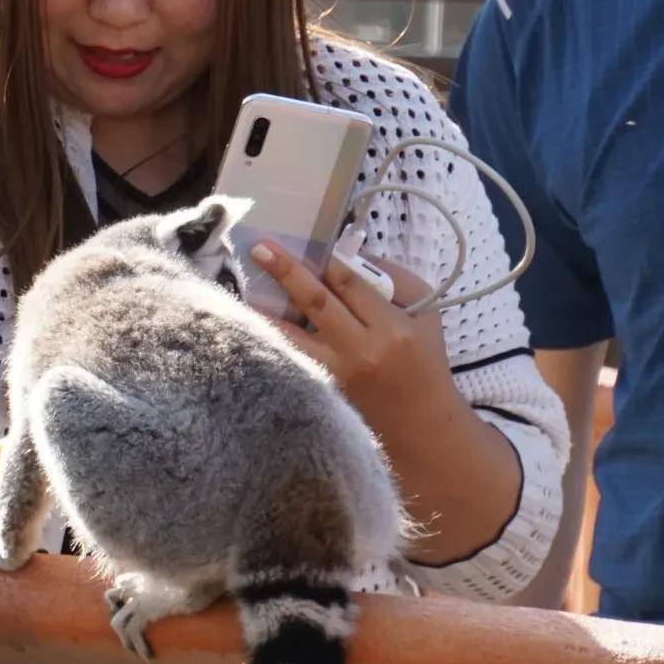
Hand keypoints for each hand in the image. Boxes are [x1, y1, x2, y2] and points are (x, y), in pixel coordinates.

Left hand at [255, 245, 452, 437]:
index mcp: (391, 328)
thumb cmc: (424, 359)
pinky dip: (269, 337)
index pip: (351, 285)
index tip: (303, 242)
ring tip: (239, 283)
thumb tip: (349, 254)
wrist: (420, 421)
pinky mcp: (319, 388)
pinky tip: (251, 320)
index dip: (325, 261)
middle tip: (260, 248)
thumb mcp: (425, 315)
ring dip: (264, 309)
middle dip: (287, 272)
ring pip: (290, 336)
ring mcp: (335, 372)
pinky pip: (288, 356)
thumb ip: (395, 279)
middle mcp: (360, 350)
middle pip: (317, 303)